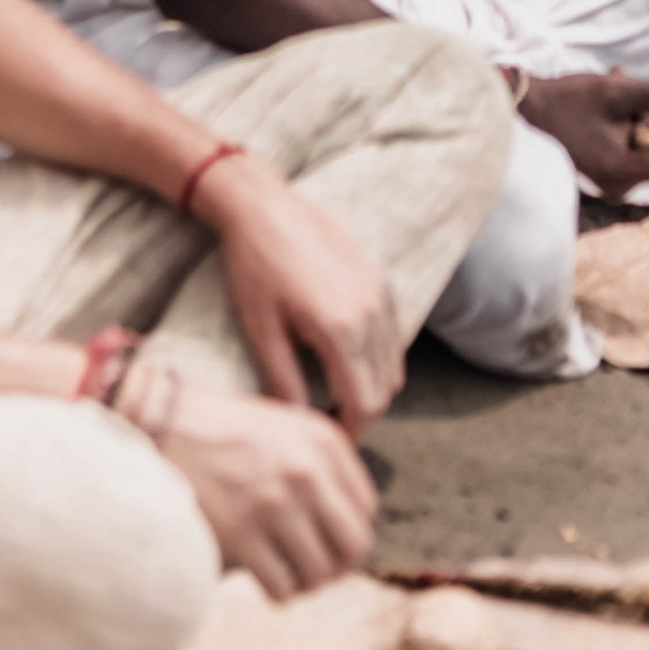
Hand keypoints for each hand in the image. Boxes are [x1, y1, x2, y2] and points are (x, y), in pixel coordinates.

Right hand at [152, 384, 378, 599]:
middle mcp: (307, 471)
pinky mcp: (242, 534)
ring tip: (287, 570)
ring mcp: (275, 504)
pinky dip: (277, 590)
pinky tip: (263, 574)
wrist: (162, 423)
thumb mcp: (286, 426)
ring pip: (320, 574)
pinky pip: (282, 587)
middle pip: (354, 547)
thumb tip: (350, 520)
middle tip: (314, 565)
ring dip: (306, 581)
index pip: (366, 508)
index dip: (348, 530)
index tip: (327, 537)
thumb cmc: (224, 428)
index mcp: (323, 440)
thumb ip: (322, 463)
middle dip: (337, 565)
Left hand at [201, 155, 401, 430]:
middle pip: (384, 390)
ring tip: (336, 395)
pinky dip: (378, 359)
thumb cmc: (255, 268)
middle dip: (361, 415)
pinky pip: (393, 335)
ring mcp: (381, 293)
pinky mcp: (380, 279)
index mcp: (341, 330)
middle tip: (328, 423)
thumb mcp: (261, 332)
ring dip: (372, 388)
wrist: (264, 206)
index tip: (328, 443)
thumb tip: (298, 429)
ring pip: (393, 364)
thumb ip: (284, 385)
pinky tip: (346, 360)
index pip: (364, 405)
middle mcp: (372, 313)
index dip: (350, 433)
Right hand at [520, 69, 648, 195]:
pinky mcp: (602, 164)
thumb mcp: (615, 93)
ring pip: (648, 141)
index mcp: (625, 173)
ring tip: (630, 74)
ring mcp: (610, 176)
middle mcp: (620, 182)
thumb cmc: (565, 103)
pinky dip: (632, 114)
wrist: (519, 112)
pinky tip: (619, 82)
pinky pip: (630, 140)